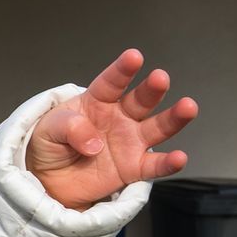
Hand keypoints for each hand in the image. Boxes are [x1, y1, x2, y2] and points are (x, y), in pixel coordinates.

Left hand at [25, 50, 197, 210]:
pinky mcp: (133, 167)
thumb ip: (69, 128)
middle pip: (140, 101)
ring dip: (173, 118)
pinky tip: (179, 158)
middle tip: (160, 78)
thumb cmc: (50, 145)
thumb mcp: (48, 130)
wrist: (49, 179)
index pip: (111, 82)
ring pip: (157, 128)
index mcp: (97, 101)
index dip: (122, 70)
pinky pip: (154, 166)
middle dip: (152, 89)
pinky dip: (168, 163)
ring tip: (188, 107)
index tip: (134, 57)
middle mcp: (119, 118)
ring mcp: (129, 142)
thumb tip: (94, 143)